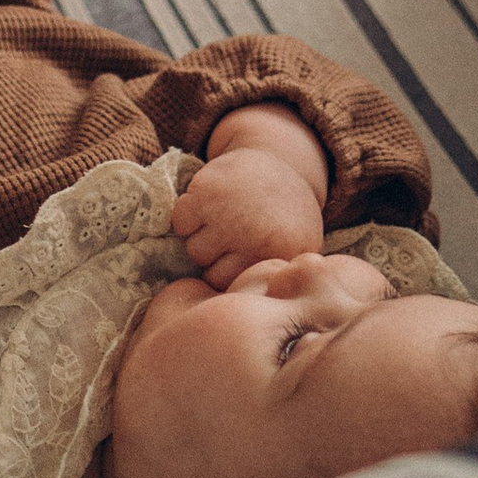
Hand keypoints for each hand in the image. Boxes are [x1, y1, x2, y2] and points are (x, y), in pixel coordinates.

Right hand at [173, 114, 329, 290]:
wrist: (281, 161)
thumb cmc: (285, 217)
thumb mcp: (297, 251)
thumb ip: (276, 281)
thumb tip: (246, 316)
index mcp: (278, 254)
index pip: (233, 288)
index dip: (234, 274)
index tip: (246, 257)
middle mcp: (253, 236)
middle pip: (210, 272)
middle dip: (217, 258)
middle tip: (236, 236)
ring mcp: (228, 213)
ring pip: (194, 250)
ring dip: (202, 237)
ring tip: (224, 220)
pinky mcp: (206, 191)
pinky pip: (180, 222)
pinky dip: (188, 215)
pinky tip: (209, 206)